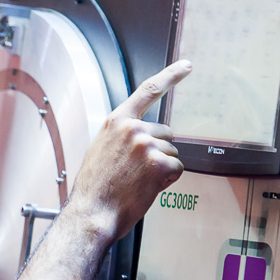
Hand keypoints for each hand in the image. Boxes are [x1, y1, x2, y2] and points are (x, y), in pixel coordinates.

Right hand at [67, 60, 190, 241]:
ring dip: (162, 168)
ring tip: (138, 181)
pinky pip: (177, 168)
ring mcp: (146, 144)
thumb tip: (140, 136)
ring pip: (172, 152)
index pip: (148, 90)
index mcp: (117, 121)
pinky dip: (168, 180)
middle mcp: (133, 128)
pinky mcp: (158, 163)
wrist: (92, 212)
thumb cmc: (95, 188)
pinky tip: (147, 187)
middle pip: (166, 133)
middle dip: (159, 151)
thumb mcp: (100, 149)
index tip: (186, 66)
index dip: (171, 76)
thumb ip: (121, 136)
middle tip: (137, 171)